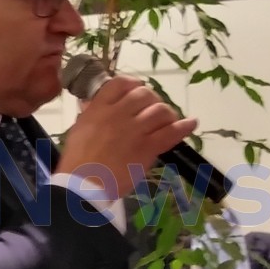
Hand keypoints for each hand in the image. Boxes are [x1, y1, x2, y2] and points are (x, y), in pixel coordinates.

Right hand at [56, 76, 195, 201]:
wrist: (84, 185)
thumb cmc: (77, 160)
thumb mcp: (79, 129)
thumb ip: (89, 113)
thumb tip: (92, 102)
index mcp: (99, 108)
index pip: (121, 83)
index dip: (133, 84)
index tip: (137, 90)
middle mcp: (119, 114)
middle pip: (144, 94)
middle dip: (152, 99)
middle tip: (152, 110)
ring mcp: (135, 130)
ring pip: (160, 110)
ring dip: (167, 113)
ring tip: (167, 120)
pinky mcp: (147, 148)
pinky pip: (171, 132)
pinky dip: (184, 126)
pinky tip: (192, 123)